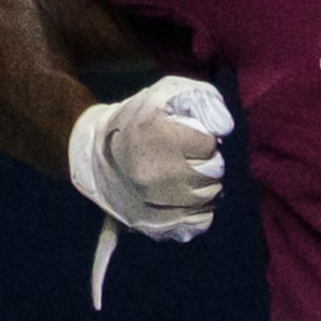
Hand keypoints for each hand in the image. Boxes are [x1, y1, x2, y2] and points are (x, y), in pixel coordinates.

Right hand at [67, 76, 234, 240]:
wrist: (96, 155)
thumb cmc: (141, 120)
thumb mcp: (168, 95)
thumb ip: (202, 102)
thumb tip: (224, 127)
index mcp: (155, 136)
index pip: (209, 145)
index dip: (204, 140)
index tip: (189, 138)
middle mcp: (152, 174)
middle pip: (213, 175)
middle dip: (208, 164)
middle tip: (188, 157)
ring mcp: (152, 203)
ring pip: (209, 198)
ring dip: (205, 186)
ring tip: (184, 174)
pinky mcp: (155, 226)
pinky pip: (200, 222)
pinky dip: (199, 210)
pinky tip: (182, 196)